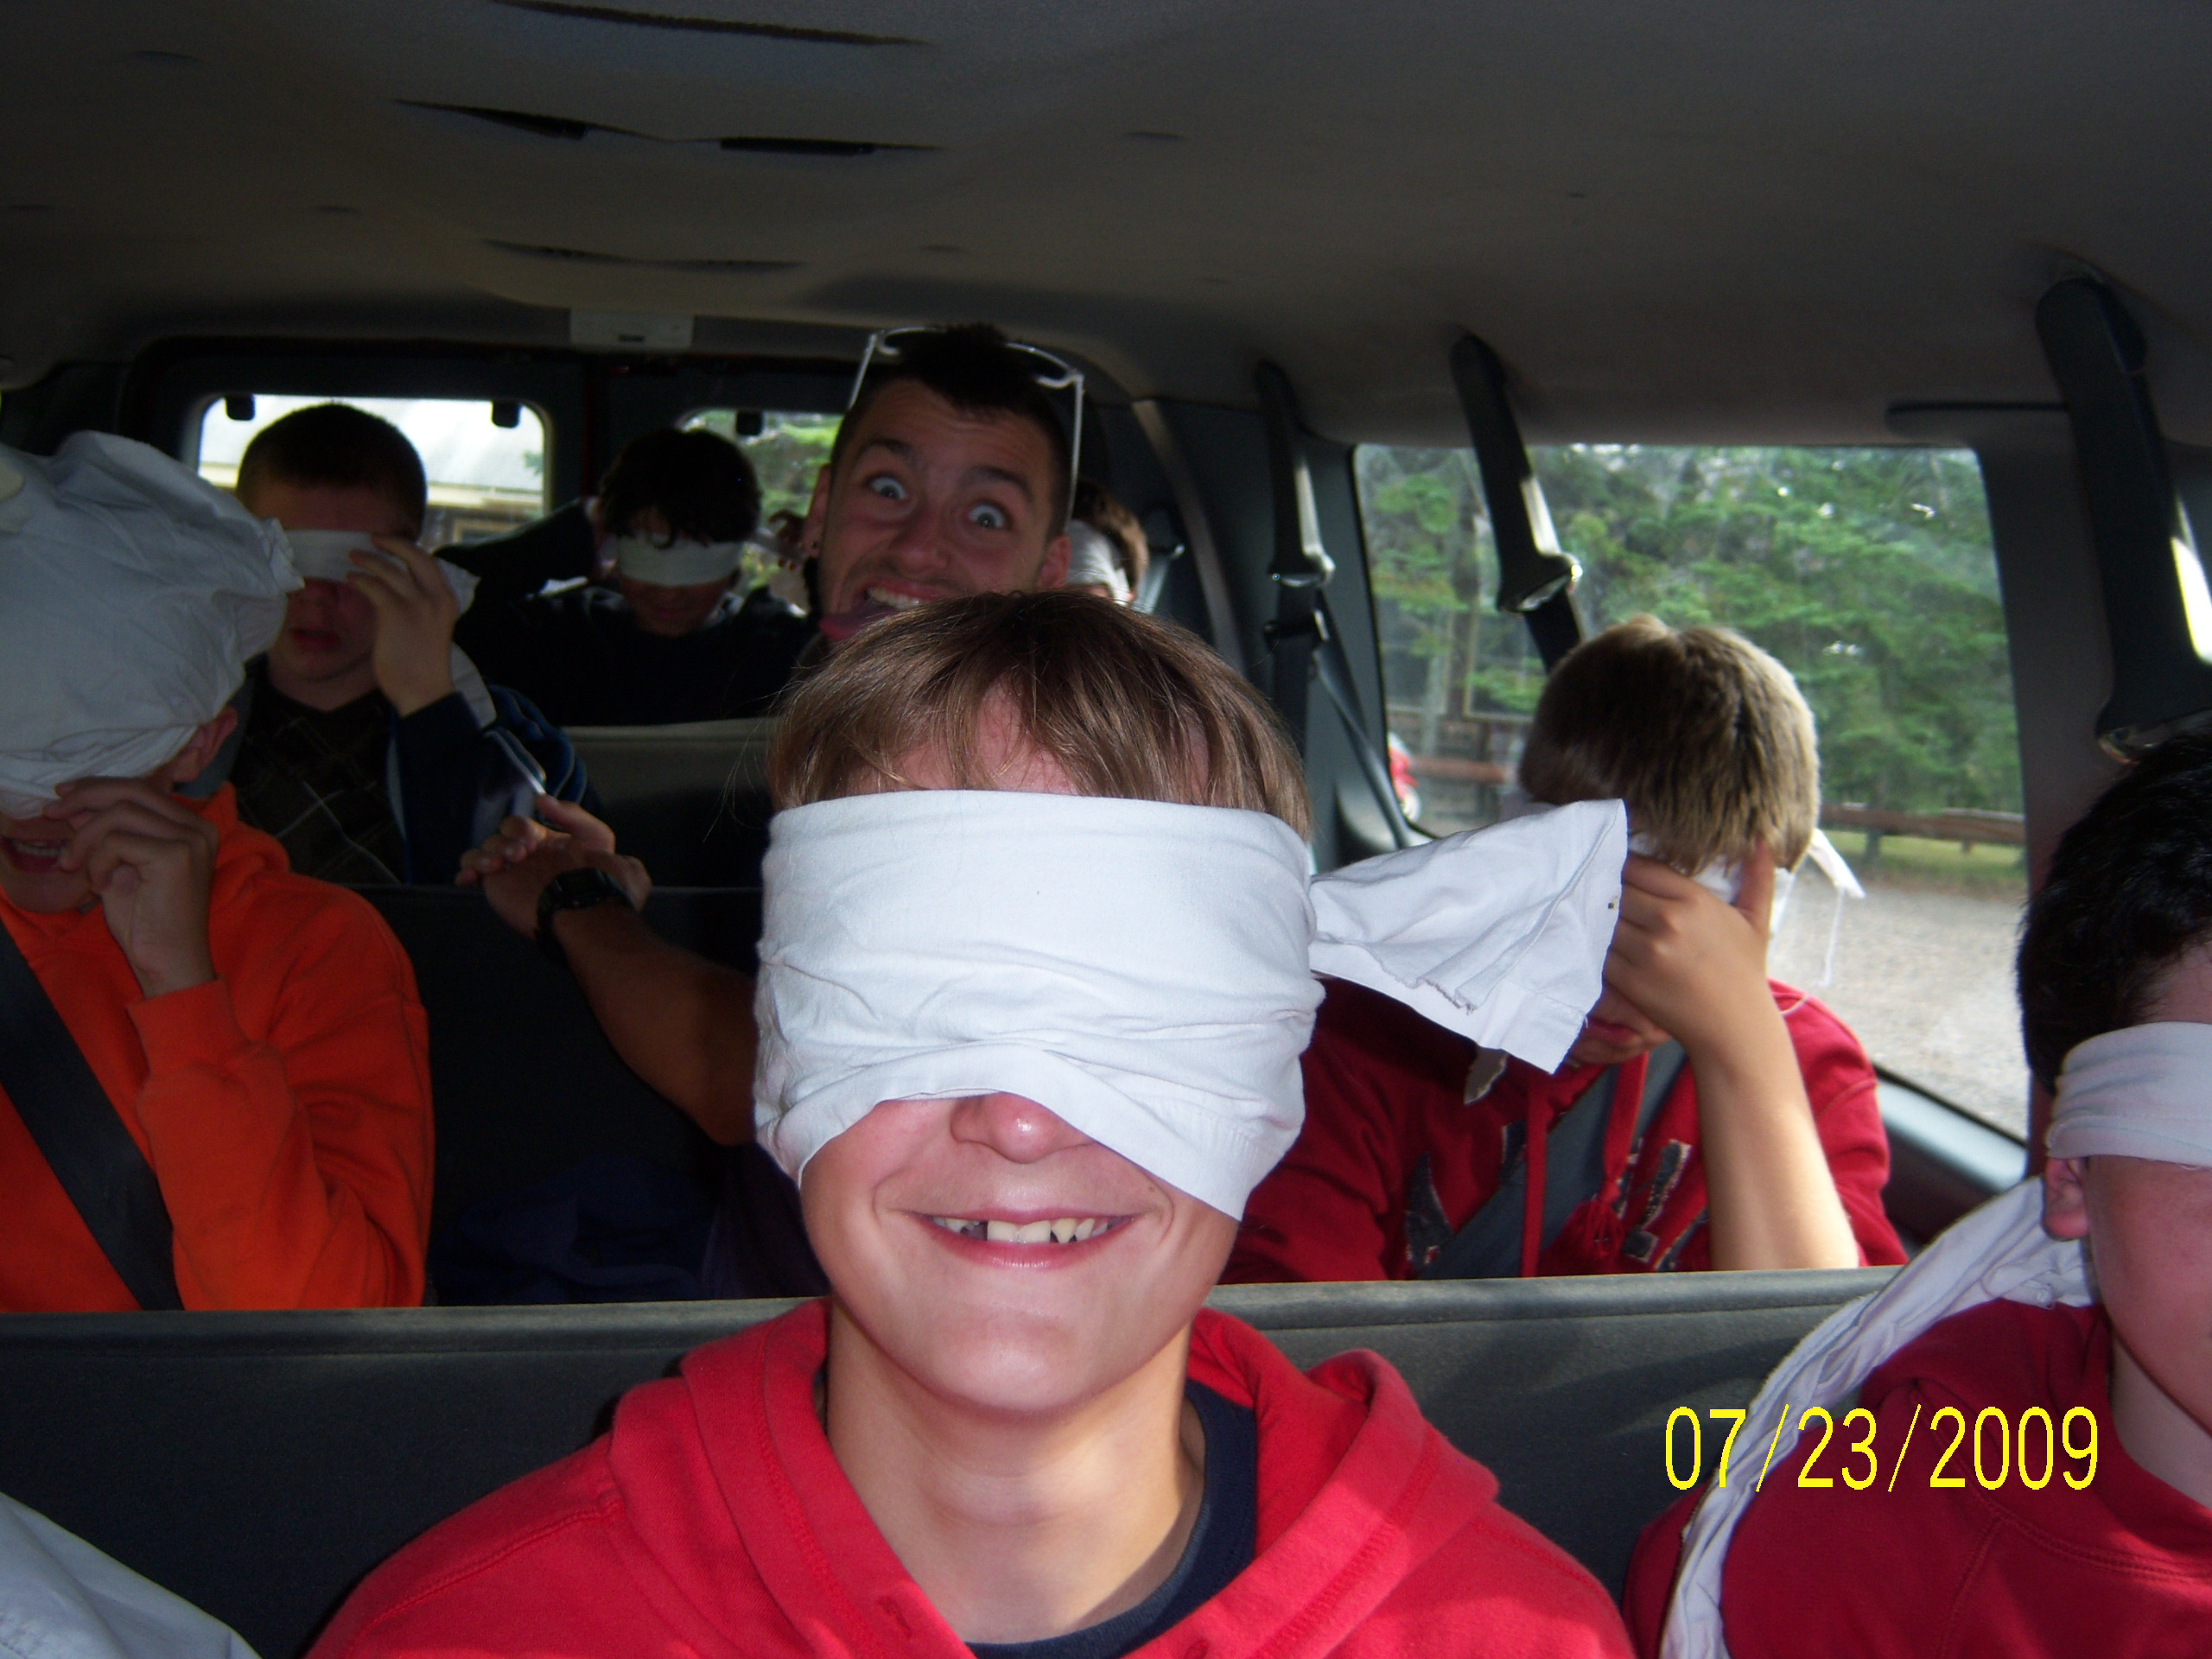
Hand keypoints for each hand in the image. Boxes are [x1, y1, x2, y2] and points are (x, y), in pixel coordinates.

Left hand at [48, 780, 220, 998]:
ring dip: (85, 838)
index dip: (97, 788)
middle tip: (53, 813)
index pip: (141, 789)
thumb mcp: (122, 866)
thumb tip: (78, 803)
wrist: (169, 962)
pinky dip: (97, 860)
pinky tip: (100, 885)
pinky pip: (117, 840)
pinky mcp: (176, 857)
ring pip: (120, 813)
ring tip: (74, 866)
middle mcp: (199, 827)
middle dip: (84, 797)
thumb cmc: (147, 922)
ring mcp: (191, 840)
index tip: (63, 796)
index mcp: (192, 826)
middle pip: (132, 790)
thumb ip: (109, 834)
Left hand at [349, 538, 457, 715]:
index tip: (393, 545)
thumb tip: (390, 590)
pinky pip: (374, 586)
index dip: (410, 549)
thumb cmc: (424, 666)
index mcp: (447, 600)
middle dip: (392, 543)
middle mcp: (435, 597)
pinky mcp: (396, 613)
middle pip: (415, 555)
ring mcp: (417, 604)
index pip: (430, 563)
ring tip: (353, 557)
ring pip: (390, 569)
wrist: (425, 691)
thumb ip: (417, 607)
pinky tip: (352, 579)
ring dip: (368, 559)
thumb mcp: (430, 628)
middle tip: (373, 538)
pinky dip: (360, 579)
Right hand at [459, 797, 649, 936]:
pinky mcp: (496, 890)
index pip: (517, 825)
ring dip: (481, 856)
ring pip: (480, 854)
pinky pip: (471, 876)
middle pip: (496, 838)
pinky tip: (469, 877)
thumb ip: (570, 813)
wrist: (593, 908)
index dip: (518, 830)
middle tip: (517, 855)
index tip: (530, 842)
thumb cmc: (597, 871)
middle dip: (502, 843)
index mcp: (539, 839)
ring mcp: (507, 872)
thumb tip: (540, 800)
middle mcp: (520, 853)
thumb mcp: (593, 835)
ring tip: (495, 865)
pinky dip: (465, 873)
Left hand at [1599, 845, 1780, 1060]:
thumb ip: (1758, 875)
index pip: (1639, 866)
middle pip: (1616, 889)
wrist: (1734, 1027)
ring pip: (1603, 918)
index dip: (1625, 865)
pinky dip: (1594, 944)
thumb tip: (1761, 837)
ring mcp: (1645, 951)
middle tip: (1600, 888)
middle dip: (1608, 888)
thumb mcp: (1756, 919)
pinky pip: (1599, 950)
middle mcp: (1666, 921)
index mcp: (1693, 900)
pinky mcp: (1629, 978)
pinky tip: (1597, 941)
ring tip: (1592, 912)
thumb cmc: (1744, 970)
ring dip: (1596, 915)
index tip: (1619, 868)